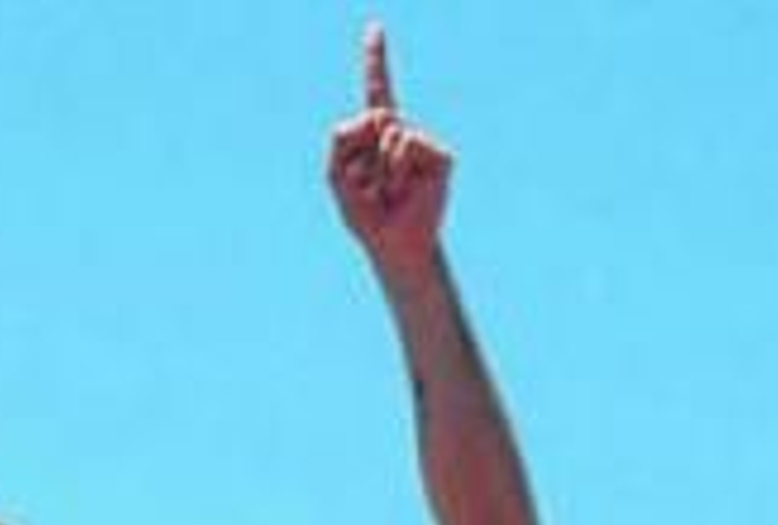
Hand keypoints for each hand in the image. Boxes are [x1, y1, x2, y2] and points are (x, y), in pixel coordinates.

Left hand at [327, 24, 450, 277]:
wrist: (394, 244)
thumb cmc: (366, 215)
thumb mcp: (336, 177)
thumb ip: (341, 139)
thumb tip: (378, 116)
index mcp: (377, 134)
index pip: (377, 90)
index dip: (376, 59)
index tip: (374, 28)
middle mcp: (402, 131)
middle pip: (371, 115)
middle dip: (361, 152)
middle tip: (371, 184)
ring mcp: (423, 141)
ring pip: (389, 131)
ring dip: (381, 168)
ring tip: (389, 190)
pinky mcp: (441, 155)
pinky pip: (408, 144)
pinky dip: (398, 170)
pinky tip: (405, 189)